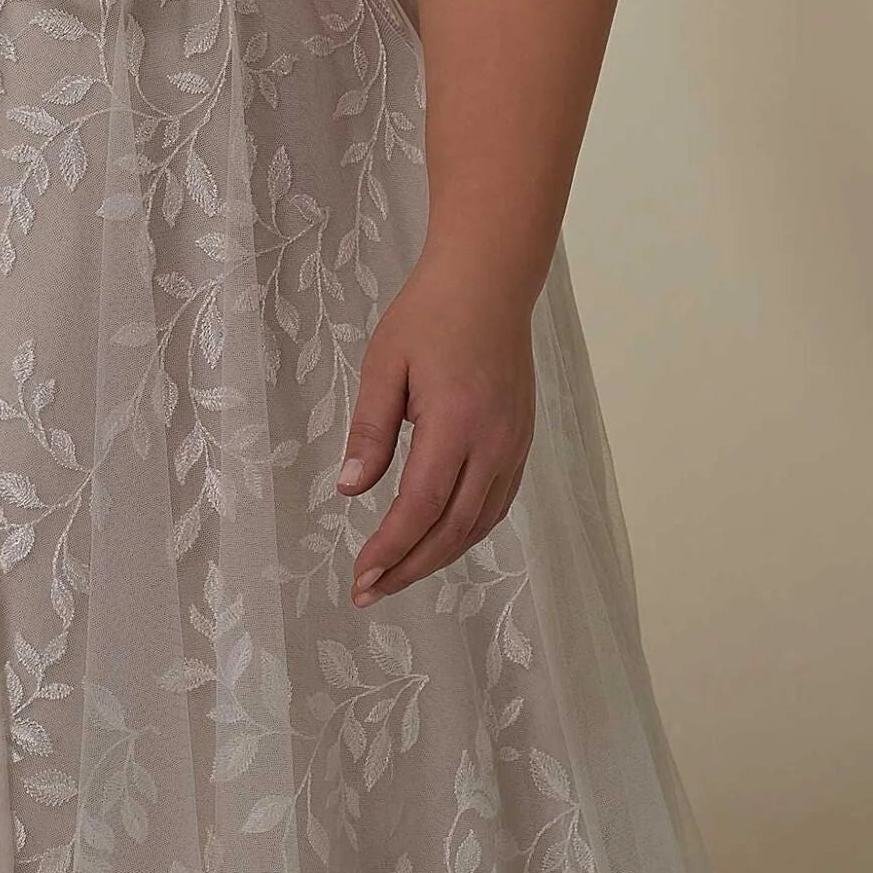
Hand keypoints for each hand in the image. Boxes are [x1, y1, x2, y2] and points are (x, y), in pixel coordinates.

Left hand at [336, 254, 536, 604]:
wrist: (488, 281)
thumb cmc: (428, 315)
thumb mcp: (384, 364)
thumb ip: (370, 428)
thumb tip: (351, 490)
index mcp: (455, 424)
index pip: (420, 506)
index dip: (390, 548)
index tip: (361, 576)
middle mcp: (493, 444)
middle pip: (452, 528)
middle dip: (410, 566)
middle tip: (370, 591)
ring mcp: (514, 446)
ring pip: (478, 523)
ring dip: (438, 556)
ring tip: (399, 574)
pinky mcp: (521, 441)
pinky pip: (497, 503)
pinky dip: (467, 532)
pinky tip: (441, 539)